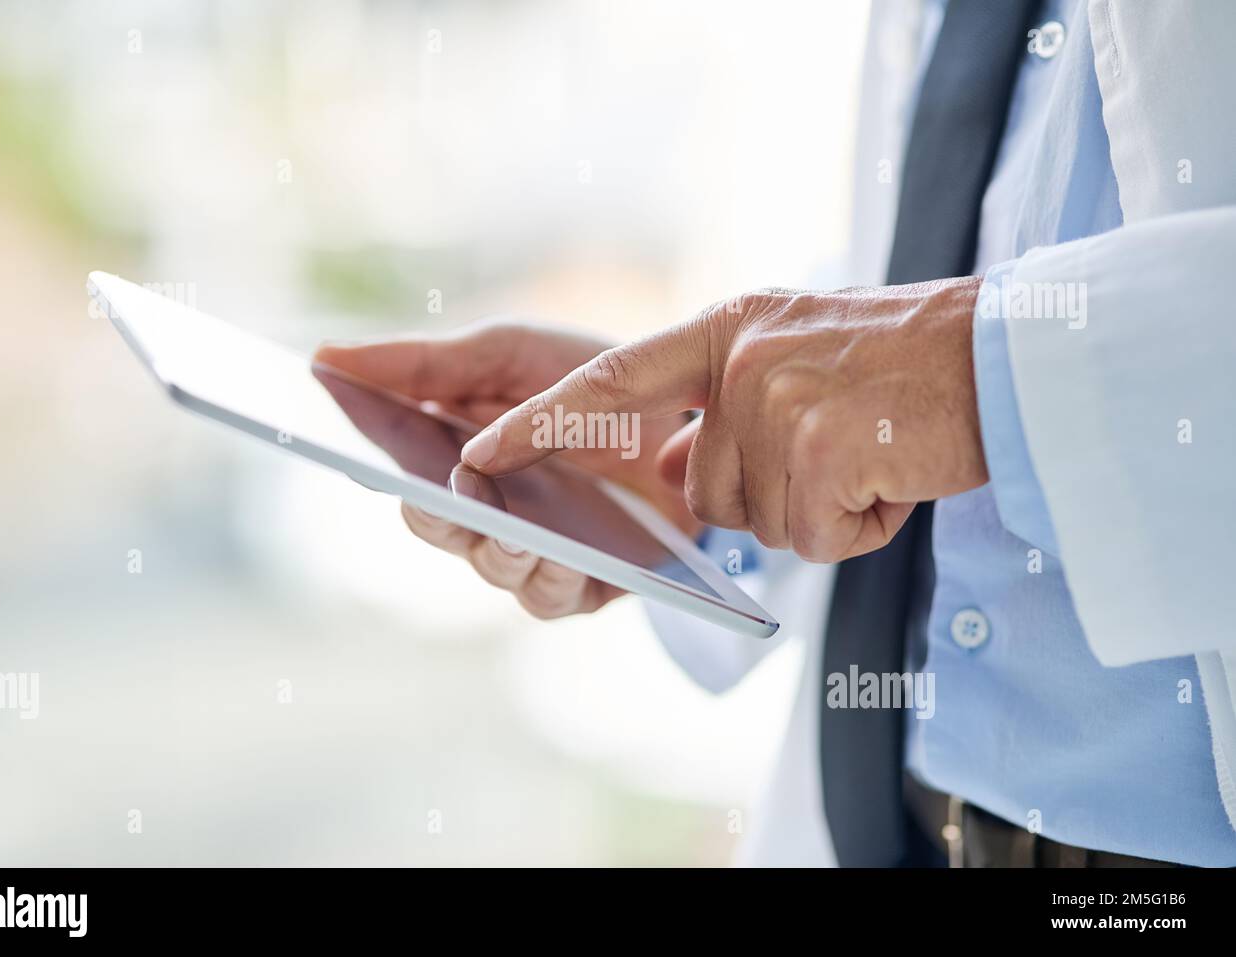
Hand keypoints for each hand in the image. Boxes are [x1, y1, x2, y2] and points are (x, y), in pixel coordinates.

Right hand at [314, 321, 697, 617]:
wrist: (695, 402)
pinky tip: (554, 552)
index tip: (346, 451)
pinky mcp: (592, 583)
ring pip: (498, 568)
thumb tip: (324, 357)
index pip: (400, 474)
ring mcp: (539, 554)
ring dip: (495, 548)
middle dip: (435, 515)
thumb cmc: (590, 380)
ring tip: (503, 526)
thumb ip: (423, 363)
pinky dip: (552, 573)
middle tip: (431, 494)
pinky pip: (558, 593)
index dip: (369, 466)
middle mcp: (489, 517)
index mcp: (457, 461)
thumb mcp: (506, 354)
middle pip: (442, 530)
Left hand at [458, 279, 987, 562]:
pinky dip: (860, 526)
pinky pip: (813, 537)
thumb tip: (665, 472)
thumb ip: (719, 411)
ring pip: (758, 521)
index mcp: (727, 329)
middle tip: (843, 447)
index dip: (541, 422)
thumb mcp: (795, 361)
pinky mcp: (820, 451)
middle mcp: (739, 359)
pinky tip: (893, 475)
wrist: (1011, 355)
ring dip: (820, 509)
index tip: (477, 455)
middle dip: (769, 496)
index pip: (609, 379)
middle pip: (704, 490)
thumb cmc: (907, 365)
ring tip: (874, 454)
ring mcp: (776, 403)